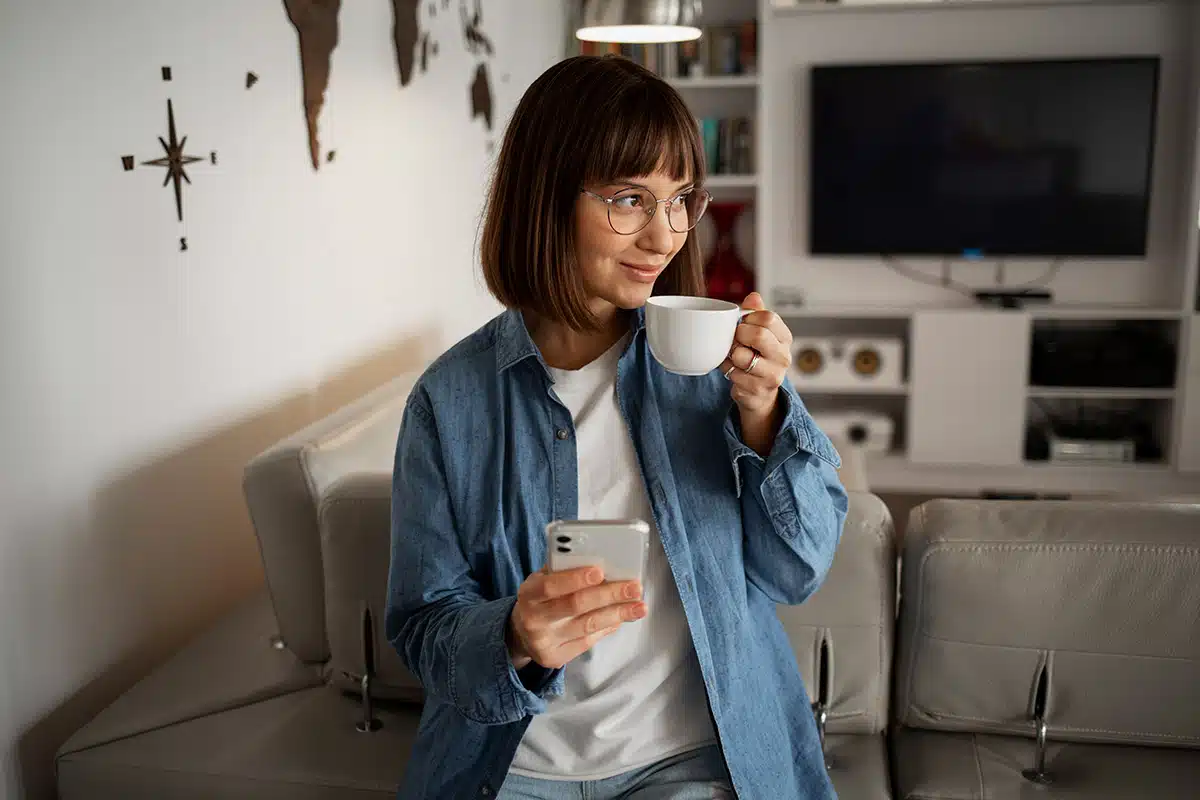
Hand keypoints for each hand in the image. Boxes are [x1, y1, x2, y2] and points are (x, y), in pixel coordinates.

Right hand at [507, 567, 645, 669]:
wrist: (521, 633)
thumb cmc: (540, 598)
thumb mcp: (541, 580)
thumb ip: (564, 571)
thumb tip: (601, 563)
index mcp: (528, 594)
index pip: (551, 585)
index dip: (575, 579)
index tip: (600, 571)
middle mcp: (534, 619)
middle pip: (575, 606)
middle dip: (609, 595)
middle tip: (634, 588)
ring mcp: (545, 641)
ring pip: (588, 626)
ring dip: (618, 614)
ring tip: (639, 606)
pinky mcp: (555, 657)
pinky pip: (588, 641)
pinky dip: (608, 627)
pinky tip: (621, 618)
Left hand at [719, 292, 792, 418]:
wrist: (760, 394)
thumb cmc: (758, 358)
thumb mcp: (761, 333)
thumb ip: (756, 313)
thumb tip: (753, 297)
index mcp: (785, 338)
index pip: (769, 318)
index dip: (749, 318)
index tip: (743, 324)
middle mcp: (783, 357)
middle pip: (758, 335)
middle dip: (739, 335)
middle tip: (735, 339)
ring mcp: (772, 375)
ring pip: (742, 356)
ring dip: (730, 355)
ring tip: (733, 356)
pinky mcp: (758, 390)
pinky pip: (733, 374)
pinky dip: (727, 370)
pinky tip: (733, 370)